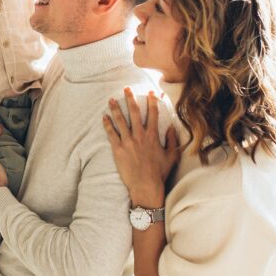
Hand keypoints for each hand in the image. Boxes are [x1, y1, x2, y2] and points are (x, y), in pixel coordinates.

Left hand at [103, 88, 179, 207]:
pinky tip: (104, 116)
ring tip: (112, 99)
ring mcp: (128, 142)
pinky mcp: (118, 149)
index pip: (153, 114)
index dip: (152, 101)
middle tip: (126, 88)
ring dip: (116, 108)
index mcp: (153, 136)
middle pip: (134, 112)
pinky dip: (107, 124)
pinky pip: (111, 134)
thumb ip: (171, 140)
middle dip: (130, 98)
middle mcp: (140, 136)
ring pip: (120, 120)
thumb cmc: (159, 173)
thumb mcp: (171, 156)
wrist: (146, 186)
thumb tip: (171, 127)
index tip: (151, 92)